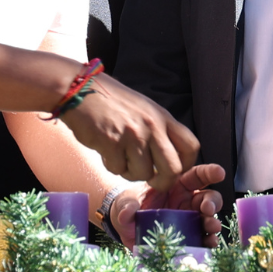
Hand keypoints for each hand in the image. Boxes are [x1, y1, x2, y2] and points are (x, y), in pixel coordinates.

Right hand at [60, 73, 199, 190]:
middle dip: (163, 182)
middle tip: (151, 180)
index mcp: (162, 117)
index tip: (173, 170)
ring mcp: (132, 134)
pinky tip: (106, 151)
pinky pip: (119, 169)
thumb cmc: (112, 101)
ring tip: (122, 158)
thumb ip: (158, 130)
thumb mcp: (144, 109)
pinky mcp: (112, 143)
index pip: (191, 146)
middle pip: (173, 169)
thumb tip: (168, 159)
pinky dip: (113, 166)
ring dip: (131, 172)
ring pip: (143, 173)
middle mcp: (152, 126)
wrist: (81, 89)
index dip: (186, 165)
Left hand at [109, 164, 225, 248]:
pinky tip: (208, 243)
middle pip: (209, 197)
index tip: (219, 173)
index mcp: (175, 186)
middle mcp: (186, 202)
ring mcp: (189, 221)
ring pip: (209, 219)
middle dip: (213, 202)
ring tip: (211, 228)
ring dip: (213, 223)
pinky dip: (208, 242)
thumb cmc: (129, 208)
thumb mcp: (125, 204)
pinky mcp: (188, 238)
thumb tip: (128, 212)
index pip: (196, 175)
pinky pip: (202, 240)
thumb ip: (127, 206)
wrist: (126, 229)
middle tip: (208, 209)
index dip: (209, 173)